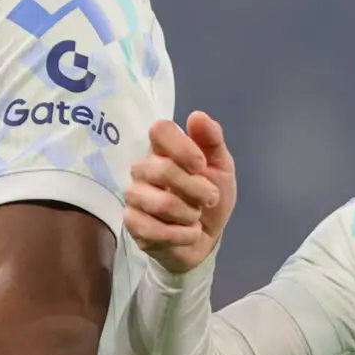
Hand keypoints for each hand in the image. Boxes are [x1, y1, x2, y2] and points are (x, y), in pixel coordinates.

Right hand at [124, 111, 236, 273]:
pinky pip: (156, 230)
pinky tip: (187, 233)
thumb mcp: (222, 168)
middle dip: (197, 189)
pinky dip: (183, 235)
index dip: (182, 147)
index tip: (201, 164)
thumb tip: (197, 116)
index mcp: (164, 149)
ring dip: (190, 214)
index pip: (160, 130)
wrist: (205, 239)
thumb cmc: (210, 198)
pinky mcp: (132, 224)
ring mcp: (134, 196)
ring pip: (161, 203)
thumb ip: (212, 141)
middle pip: (163, 169)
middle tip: (210, 199)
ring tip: (195, 217)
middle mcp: (143, 169)